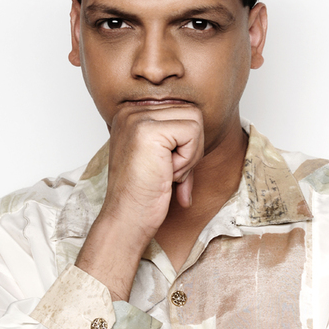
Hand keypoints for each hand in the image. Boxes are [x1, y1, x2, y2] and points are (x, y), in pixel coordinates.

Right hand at [75, 102, 203, 298]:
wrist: (127, 219)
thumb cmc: (144, 193)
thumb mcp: (161, 155)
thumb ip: (175, 134)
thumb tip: (201, 119)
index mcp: (131, 114)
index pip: (182, 110)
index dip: (185, 144)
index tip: (166, 167)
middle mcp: (131, 111)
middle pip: (191, 112)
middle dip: (191, 148)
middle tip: (167, 171)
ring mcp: (137, 118)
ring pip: (195, 120)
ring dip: (190, 154)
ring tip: (165, 171)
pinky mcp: (148, 130)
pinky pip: (193, 133)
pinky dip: (187, 159)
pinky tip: (166, 173)